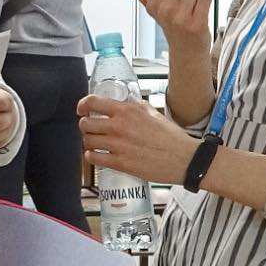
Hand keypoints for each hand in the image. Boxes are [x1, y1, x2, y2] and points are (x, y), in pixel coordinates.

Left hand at [77, 93, 199, 185]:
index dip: (83, 105)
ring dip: (88, 142)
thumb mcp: (152, 112)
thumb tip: (123, 102)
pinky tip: (95, 155)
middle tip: (90, 129)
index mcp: (127, 111)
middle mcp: (119, 126)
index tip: (82, 110)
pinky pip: (94, 158)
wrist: (184, 158)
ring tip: (94, 143)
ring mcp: (118, 145)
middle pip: (85, 124)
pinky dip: (91, 156)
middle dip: (85, 126)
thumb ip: (134, 106)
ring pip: (87, 141)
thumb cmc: (171, 137)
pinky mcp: (120, 163)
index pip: (93, 102)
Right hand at [112, 0, 212, 53]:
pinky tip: (199, 11)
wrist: (185, 49)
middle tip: (184, 0)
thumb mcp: (149, 4)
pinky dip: (206, 0)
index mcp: (152, 0)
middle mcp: (163, 8)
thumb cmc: (170, 21)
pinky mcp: (196, 23)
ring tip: (191, 6)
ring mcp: (179, 17)